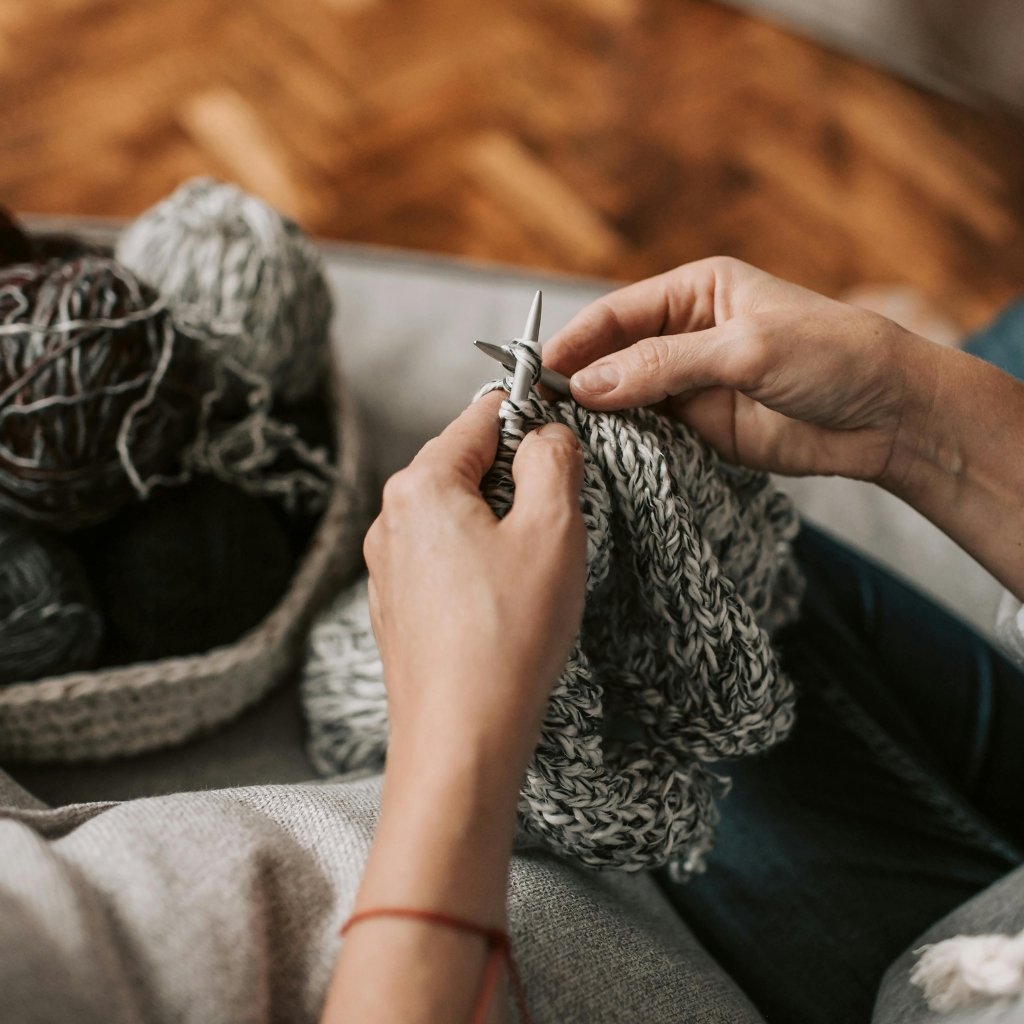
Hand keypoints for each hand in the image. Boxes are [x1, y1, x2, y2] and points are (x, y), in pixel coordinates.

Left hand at [363, 391, 585, 785]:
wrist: (460, 737)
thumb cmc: (508, 634)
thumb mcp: (553, 529)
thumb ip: (553, 460)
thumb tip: (547, 434)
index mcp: (421, 484)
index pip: (482, 417)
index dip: (531, 417)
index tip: (564, 437)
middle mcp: (390, 518)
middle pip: (465, 464)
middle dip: (515, 480)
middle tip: (556, 523)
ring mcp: (387, 565)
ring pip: (455, 514)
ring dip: (499, 525)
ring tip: (530, 574)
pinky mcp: (395, 606)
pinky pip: (442, 559)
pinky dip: (477, 564)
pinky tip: (502, 604)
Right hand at [544, 256, 941, 486]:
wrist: (889, 415)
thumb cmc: (831, 355)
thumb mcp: (745, 349)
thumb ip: (663, 366)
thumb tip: (588, 387)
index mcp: (696, 292)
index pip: (616, 314)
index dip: (574, 341)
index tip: (538, 371)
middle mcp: (685, 335)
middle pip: (612, 356)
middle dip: (577, 380)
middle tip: (536, 410)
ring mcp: (691, 384)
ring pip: (624, 398)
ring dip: (596, 416)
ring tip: (558, 437)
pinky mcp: (701, 427)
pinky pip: (649, 433)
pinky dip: (623, 443)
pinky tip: (600, 455)